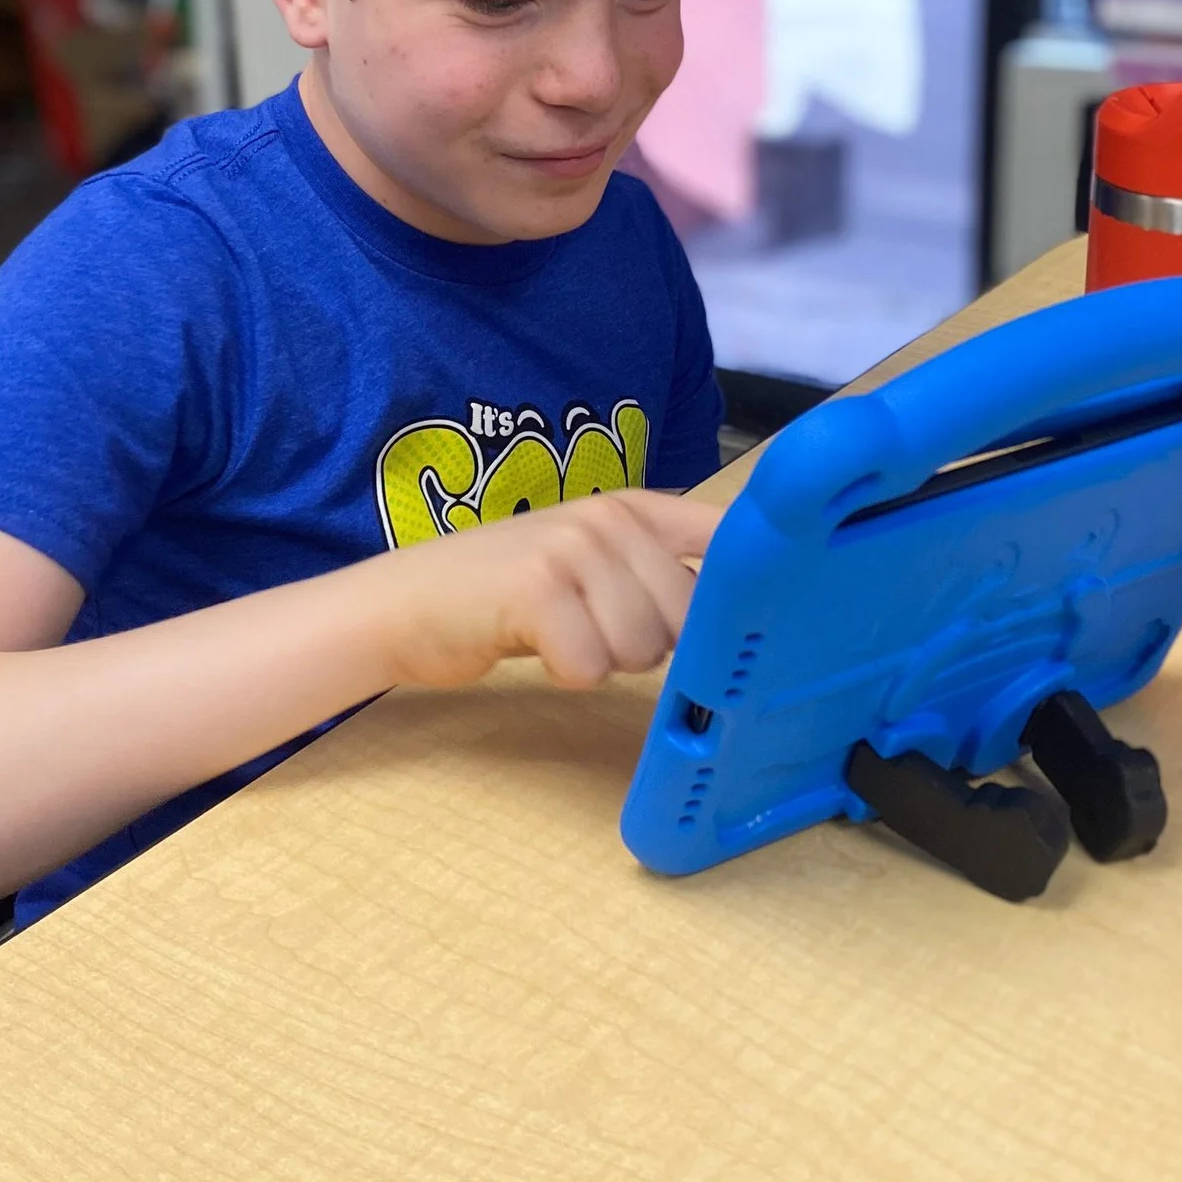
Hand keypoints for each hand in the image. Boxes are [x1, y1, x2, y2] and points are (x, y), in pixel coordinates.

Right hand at [368, 489, 720, 690]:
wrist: (406, 603)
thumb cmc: (503, 593)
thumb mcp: (588, 562)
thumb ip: (655, 574)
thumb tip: (740, 620)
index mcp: (631, 508)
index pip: (725, 535)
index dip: (755, 581)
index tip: (775, 614)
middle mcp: (608, 519)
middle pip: (687, 615)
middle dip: (648, 644)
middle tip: (592, 629)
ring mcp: (572, 550)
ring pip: (642, 648)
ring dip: (602, 660)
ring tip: (560, 633)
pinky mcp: (538, 592)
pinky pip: (590, 665)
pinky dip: (565, 672)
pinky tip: (534, 646)